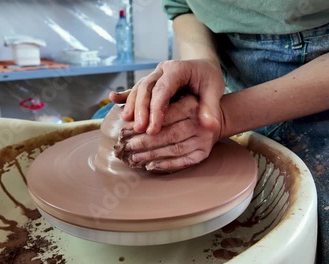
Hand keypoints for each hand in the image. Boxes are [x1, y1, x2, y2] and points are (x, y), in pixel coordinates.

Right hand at [109, 59, 224, 135]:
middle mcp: (162, 70)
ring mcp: (154, 75)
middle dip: (141, 109)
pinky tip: (113, 100)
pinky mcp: (149, 83)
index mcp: (177, 69)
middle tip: (139, 129)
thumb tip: (211, 126)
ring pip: (138, 89)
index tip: (154, 129)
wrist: (202, 68)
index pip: (163, 89)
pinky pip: (135, 89)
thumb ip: (211, 107)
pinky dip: (125, 95)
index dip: (156, 109)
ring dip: (132, 106)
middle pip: (146, 88)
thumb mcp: (215, 90)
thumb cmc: (208, 79)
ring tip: (129, 124)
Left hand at [114, 94, 222, 172]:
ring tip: (133, 157)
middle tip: (126, 146)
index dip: (145, 124)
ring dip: (152, 155)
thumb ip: (147, 96)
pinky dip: (166, 165)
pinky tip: (150, 166)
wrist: (216, 117)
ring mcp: (203, 139)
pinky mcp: (204, 153)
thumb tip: (113, 97)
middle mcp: (199, 123)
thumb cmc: (187, 104)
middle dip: (145, 142)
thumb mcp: (173, 93)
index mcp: (191, 105)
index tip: (126, 130)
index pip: (165, 116)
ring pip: (174, 149)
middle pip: (168, 134)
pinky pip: (183, 162)